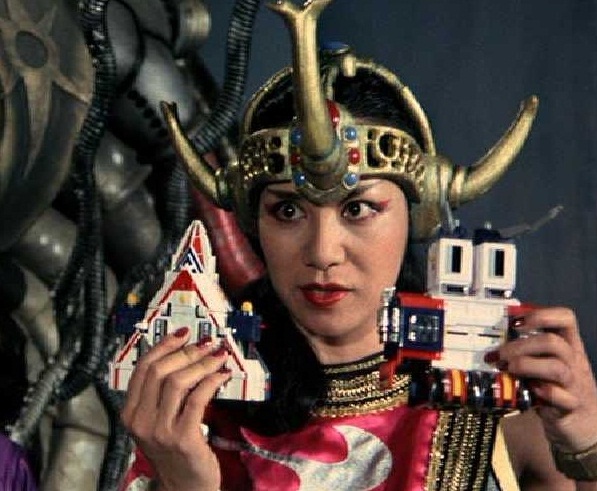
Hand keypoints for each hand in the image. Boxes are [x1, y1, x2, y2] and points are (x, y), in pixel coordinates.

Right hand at [121, 327, 230, 490]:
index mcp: (130, 412)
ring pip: (178, 381)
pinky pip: (198, 398)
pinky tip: (222, 375)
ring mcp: (160, 431)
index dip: (164, 346)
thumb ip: (162, 393)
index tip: (183, 334)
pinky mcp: (183, 437)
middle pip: (159, 370)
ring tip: (218, 356)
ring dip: (202, 363)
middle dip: (186, 352)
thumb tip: (182, 353)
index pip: (143, 368)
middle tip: (207, 344)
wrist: (185, 487)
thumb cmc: (174, 449)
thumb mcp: (158, 420)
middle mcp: (140, 421)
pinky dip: (212, 381)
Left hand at [491, 307, 596, 452]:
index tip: (514, 322)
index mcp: (568, 345)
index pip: (565, 318)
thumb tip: (493, 338)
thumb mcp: (546, 362)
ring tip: (506, 370)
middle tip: (497, 355)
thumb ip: (528, 349)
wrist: (584, 423)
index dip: (541, 314)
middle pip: (553, 342)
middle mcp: (574, 361)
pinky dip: (543, 392)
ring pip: (557, 367)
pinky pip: (560, 397)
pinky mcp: (570, 406)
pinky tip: (529, 390)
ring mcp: (574, 384)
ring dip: (526, 365)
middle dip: (519, 346)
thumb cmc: (557, 385)